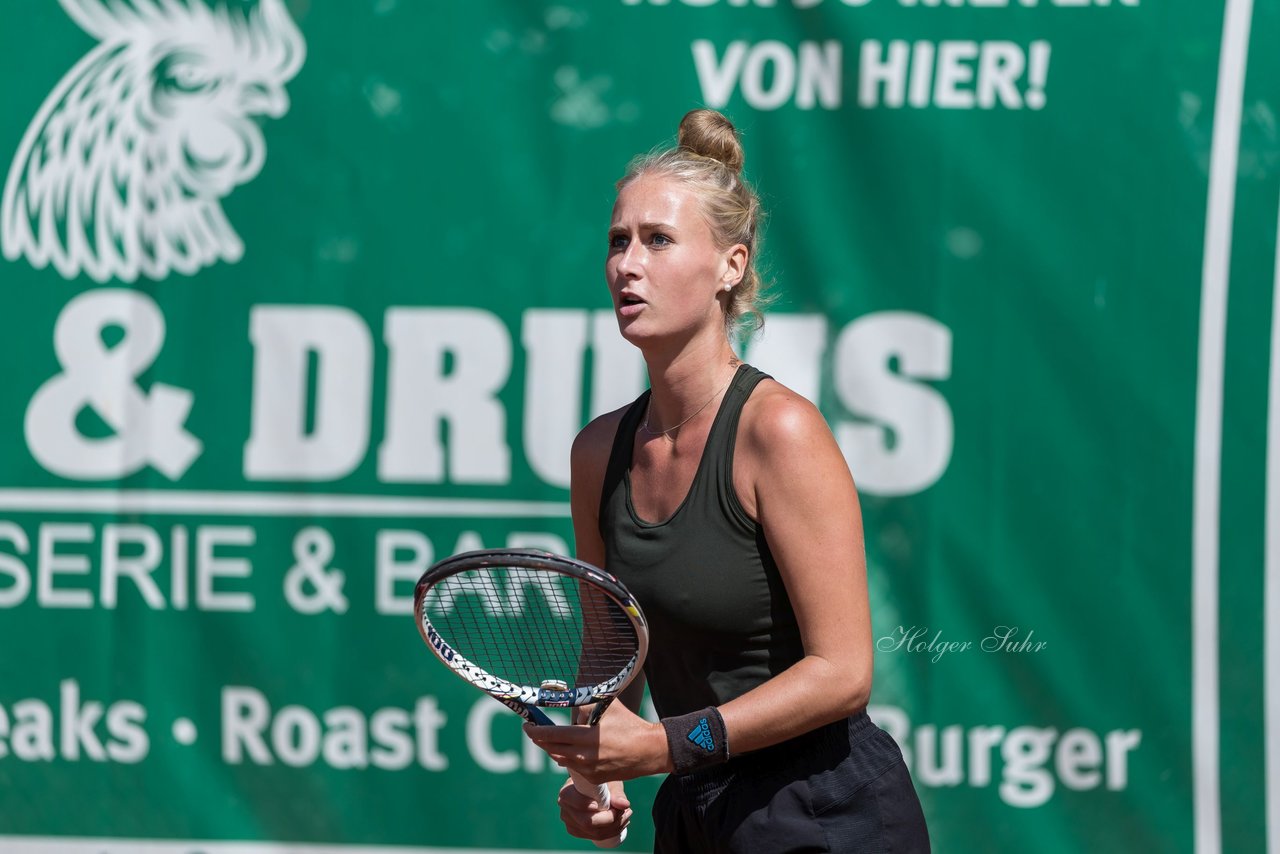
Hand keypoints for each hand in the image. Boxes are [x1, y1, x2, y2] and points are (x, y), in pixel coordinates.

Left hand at [524, 701, 670, 783]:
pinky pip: (573, 768)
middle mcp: (585, 757)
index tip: (527, 725)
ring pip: (560, 759)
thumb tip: (563, 702)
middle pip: (551, 749)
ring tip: (551, 738)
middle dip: (540, 739)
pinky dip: (568, 758)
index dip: (536, 730)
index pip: (553, 735)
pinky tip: (570, 750)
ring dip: (553, 748)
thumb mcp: (608, 706)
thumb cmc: (629, 725)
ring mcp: (589, 771)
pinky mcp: (594, 780)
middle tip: (533, 730)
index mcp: (587, 738)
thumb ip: (584, 704)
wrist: (649, 751)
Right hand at [557, 777, 631, 842]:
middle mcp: (565, 810)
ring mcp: (570, 823)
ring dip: (615, 826)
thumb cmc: (600, 782)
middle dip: (611, 819)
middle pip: (587, 822)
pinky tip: (621, 822)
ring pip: (594, 832)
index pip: (577, 803)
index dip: (592, 807)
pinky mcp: (577, 831)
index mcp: (566, 793)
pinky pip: (596, 836)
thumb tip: (624, 804)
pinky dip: (612, 831)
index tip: (610, 806)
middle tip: (626, 810)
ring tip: (627, 814)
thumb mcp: (608, 782)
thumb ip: (616, 793)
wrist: (593, 788)